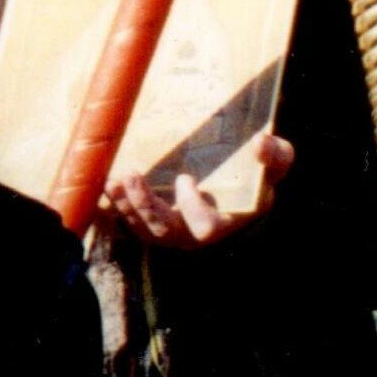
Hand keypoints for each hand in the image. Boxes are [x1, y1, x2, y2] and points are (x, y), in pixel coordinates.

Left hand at [105, 134, 292, 248]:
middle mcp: (193, 234)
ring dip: (123, 206)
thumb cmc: (255, 178)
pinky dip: (112, 210)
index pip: (206, 226)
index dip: (192, 206)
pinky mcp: (150, 223)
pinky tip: (101, 192)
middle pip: (163, 231)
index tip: (186, 178)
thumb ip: (275, 156)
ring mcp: (169, 231)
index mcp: (225, 221)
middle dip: (144, 205)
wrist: (235, 189)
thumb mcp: (274, 165)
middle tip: (129, 175)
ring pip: (141, 228)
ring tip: (110, 181)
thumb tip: (260, 142)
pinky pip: (127, 223)